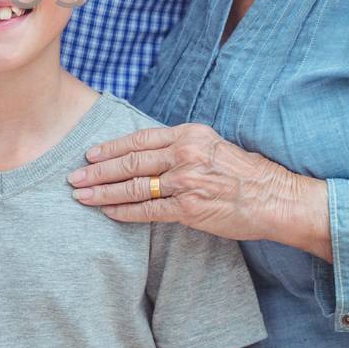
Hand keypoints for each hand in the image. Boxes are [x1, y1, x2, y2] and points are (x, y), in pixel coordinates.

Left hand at [67, 122, 321, 246]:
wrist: (275, 198)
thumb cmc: (244, 173)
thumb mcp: (211, 146)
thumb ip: (179, 147)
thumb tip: (144, 153)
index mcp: (188, 134)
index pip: (139, 139)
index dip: (110, 148)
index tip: (89, 155)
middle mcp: (184, 154)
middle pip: (129, 162)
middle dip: (97, 171)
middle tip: (73, 177)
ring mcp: (186, 181)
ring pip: (133, 186)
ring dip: (103, 192)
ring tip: (81, 196)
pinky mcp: (189, 209)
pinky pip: (148, 210)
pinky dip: (124, 212)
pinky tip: (107, 213)